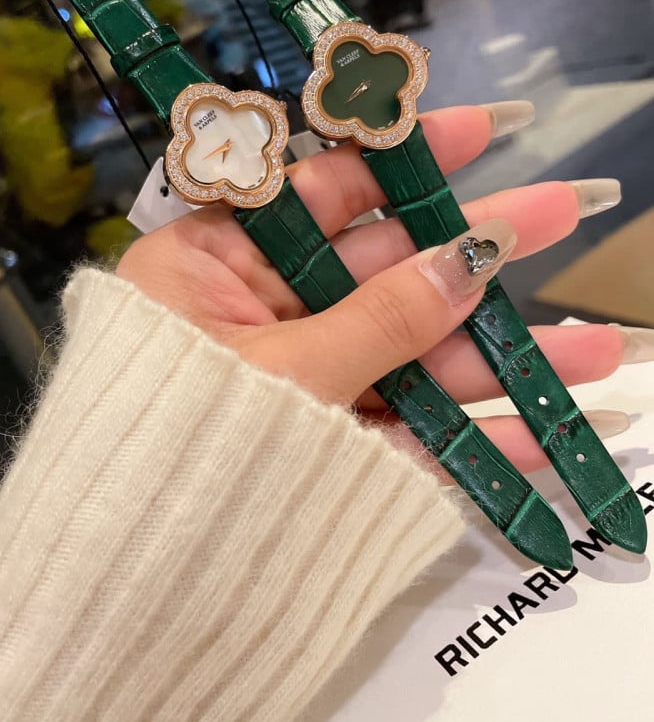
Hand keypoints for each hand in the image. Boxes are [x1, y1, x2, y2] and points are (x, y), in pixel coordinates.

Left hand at [118, 104, 627, 473]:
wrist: (124, 591)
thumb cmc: (183, 448)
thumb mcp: (289, 369)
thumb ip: (385, 317)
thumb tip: (473, 257)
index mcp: (214, 264)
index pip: (317, 190)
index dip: (402, 159)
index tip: (481, 130)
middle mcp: (255, 311)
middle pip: (382, 269)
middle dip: (478, 252)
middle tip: (564, 211)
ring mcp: (296, 380)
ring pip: (406, 354)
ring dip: (498, 358)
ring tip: (598, 353)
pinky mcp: (322, 446)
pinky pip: (396, 426)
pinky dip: (464, 434)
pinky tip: (542, 432)